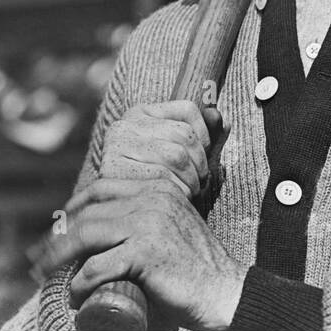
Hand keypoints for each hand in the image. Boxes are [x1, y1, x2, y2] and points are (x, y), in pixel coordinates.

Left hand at [41, 176, 247, 330]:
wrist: (225, 291)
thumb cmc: (196, 267)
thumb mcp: (172, 226)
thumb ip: (150, 217)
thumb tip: (113, 228)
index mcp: (158, 187)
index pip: (101, 188)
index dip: (73, 207)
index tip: (57, 227)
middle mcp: (152, 198)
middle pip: (89, 212)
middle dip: (57, 235)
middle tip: (40, 257)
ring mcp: (148, 223)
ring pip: (86, 234)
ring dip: (58, 257)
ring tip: (46, 274)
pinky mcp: (146, 253)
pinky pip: (98, 265)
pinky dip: (81, 283)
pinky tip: (76, 294)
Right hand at [98, 100, 224, 197]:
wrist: (129, 221)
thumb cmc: (163, 186)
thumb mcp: (187, 156)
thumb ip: (207, 136)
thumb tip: (218, 116)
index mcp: (141, 114)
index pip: (188, 109)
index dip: (206, 135)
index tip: (203, 156)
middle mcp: (124, 125)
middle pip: (185, 134)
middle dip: (201, 163)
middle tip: (200, 182)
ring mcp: (115, 146)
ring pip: (176, 155)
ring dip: (192, 180)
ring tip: (190, 192)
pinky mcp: (113, 170)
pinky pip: (163, 178)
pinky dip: (178, 192)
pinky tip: (174, 200)